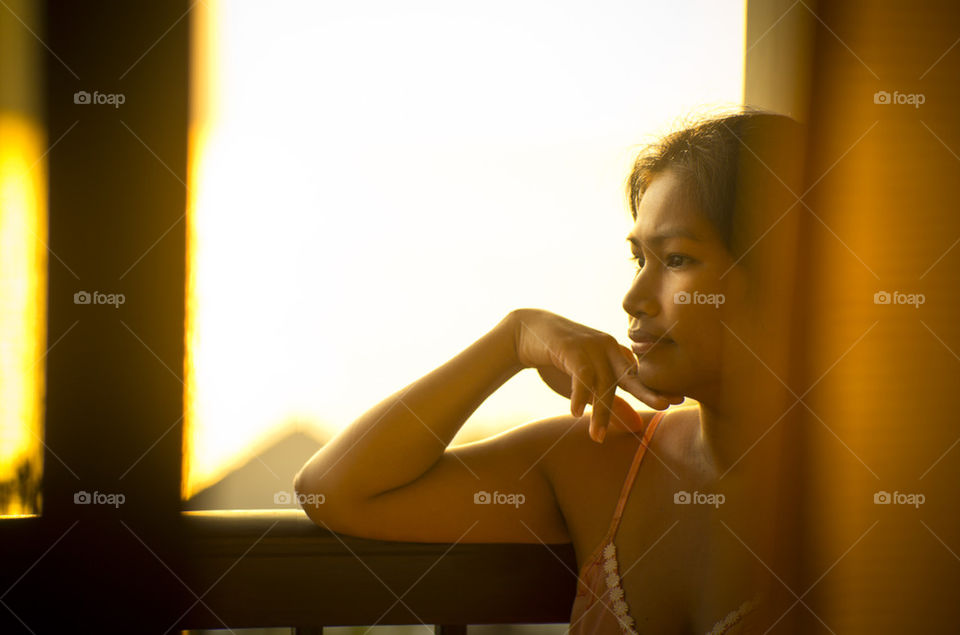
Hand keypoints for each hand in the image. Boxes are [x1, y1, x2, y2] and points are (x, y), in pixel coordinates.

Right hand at [508, 309, 683, 442]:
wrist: (528, 334)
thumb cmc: (561, 361)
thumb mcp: (589, 386)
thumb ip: (613, 404)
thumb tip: (638, 426)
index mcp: (616, 355)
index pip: (638, 376)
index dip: (654, 389)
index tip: (676, 401)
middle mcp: (608, 347)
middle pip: (628, 375)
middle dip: (646, 391)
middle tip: (664, 405)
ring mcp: (590, 345)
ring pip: (601, 382)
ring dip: (598, 411)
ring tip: (596, 437)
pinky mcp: (571, 348)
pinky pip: (580, 374)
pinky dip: (578, 394)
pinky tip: (574, 413)